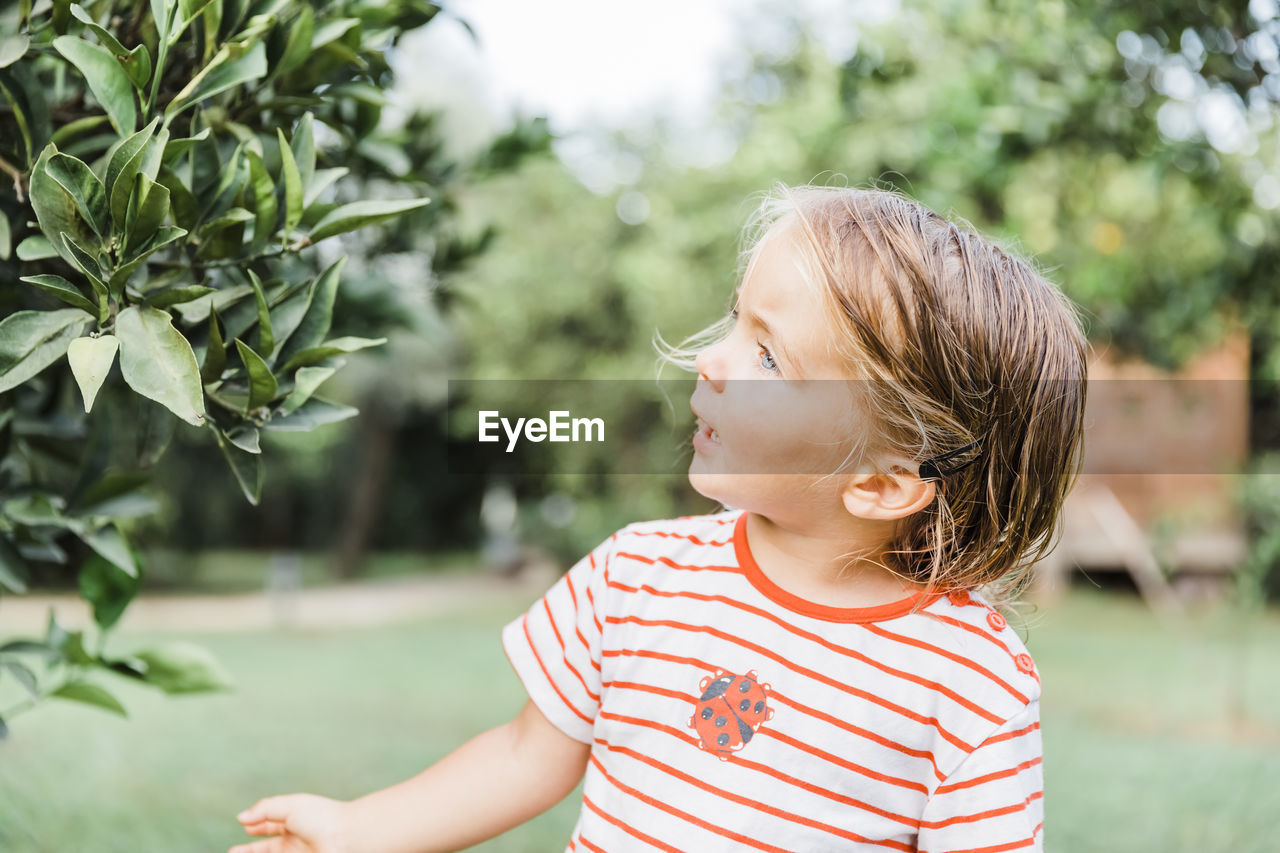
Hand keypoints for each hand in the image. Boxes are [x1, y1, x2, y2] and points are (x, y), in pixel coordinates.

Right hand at [230, 793, 355, 852]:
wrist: (345, 837)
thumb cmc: (320, 817)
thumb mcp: (289, 806)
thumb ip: (264, 809)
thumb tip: (240, 818)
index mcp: (294, 821)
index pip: (270, 825)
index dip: (256, 826)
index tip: (245, 826)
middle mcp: (294, 840)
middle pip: (265, 848)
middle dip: (248, 851)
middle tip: (232, 852)